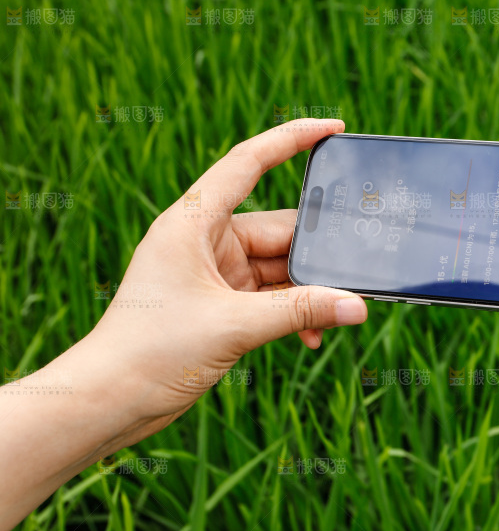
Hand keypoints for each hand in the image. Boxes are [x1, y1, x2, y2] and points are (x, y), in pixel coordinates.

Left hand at [0, 119, 367, 529]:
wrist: (108, 402)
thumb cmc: (150, 352)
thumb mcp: (234, 326)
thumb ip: (300, 311)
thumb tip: (357, 306)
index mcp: (193, 222)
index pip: (249, 163)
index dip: (292, 139)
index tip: (333, 128)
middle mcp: (204, 239)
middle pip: (278, 229)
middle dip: (316, 253)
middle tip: (357, 270)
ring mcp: (214, 272)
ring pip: (280, 267)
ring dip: (307, 292)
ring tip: (336, 314)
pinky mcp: (220, 303)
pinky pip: (271, 296)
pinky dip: (292, 311)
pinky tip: (312, 335)